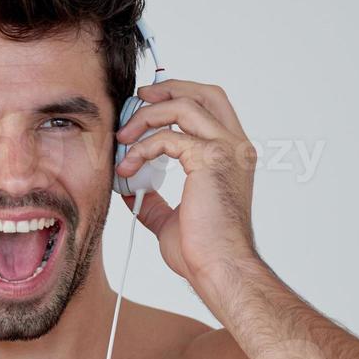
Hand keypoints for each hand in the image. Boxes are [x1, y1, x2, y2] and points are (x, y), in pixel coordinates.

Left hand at [113, 79, 260, 288]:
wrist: (218, 268)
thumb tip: (129, 188)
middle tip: (136, 100)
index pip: (211, 106)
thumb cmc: (202, 250)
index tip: (146, 105)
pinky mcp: (211, 159)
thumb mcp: (170, 216)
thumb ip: (154, 198)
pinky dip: (141, 149)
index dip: (178, 96)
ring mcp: (227, 150)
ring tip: (122, 138)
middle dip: (166, 90)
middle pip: (204, 93)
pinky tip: (126, 169)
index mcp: (232, 156)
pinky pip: (168, 137)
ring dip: (146, 117)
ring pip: (183, 106)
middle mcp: (236, 147)